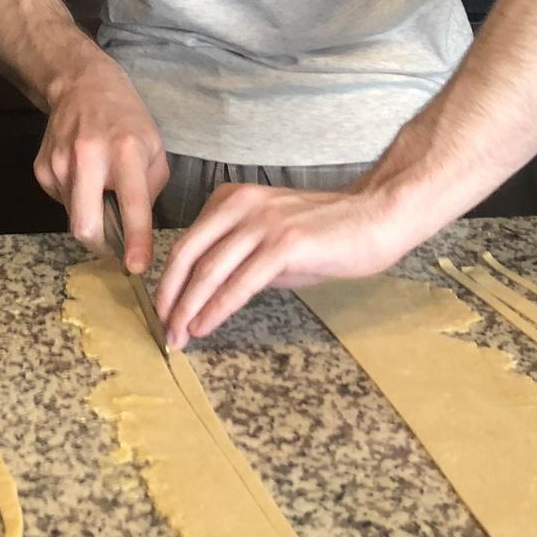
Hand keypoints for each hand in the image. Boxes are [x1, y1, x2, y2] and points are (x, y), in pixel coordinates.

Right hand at [34, 63, 168, 273]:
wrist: (82, 85)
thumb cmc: (127, 119)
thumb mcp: (154, 148)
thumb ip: (149, 190)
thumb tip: (134, 230)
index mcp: (125, 152)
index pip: (132, 204)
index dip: (136, 240)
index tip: (137, 267)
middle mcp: (88, 157)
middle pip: (84, 225)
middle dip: (100, 248)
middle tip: (115, 248)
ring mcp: (59, 163)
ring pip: (72, 217)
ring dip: (90, 216)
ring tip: (100, 191)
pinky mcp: (42, 167)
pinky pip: (61, 201)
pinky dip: (75, 199)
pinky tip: (83, 177)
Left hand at [154, 180, 409, 346]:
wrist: (375, 217)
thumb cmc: (325, 233)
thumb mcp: (271, 239)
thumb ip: (238, 257)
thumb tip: (208, 293)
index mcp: (230, 200)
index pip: (187, 243)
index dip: (169, 280)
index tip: (161, 310)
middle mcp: (240, 205)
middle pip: (188, 255)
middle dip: (170, 297)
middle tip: (163, 330)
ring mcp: (262, 223)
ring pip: (210, 270)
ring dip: (188, 308)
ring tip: (178, 336)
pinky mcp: (285, 244)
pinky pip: (241, 282)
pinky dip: (217, 307)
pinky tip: (205, 325)